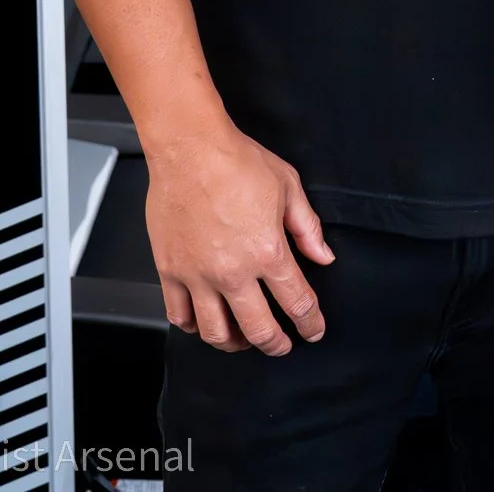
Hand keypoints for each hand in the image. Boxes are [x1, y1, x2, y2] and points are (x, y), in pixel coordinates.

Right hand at [145, 119, 335, 353]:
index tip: (314, 329)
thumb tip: (323, 256)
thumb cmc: (237, 161)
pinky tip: (204, 321)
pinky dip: (194, 327)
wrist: (190, 148)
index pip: (297, 302)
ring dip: (234, 344)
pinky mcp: (170, 271)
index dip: (310, 322)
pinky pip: (179, 316)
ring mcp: (198, 276)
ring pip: (216, 333)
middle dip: (276, 345)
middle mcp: (233, 272)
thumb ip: (307, 227)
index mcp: (268, 251)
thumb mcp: (288, 186)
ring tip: (242, 339)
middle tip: (283, 346)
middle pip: (258, 330)